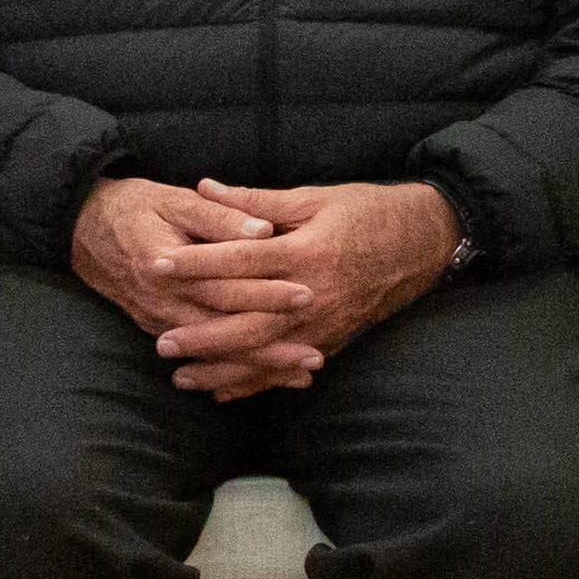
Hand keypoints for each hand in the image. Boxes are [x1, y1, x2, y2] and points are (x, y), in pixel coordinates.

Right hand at [72, 173, 291, 365]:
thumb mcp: (174, 199)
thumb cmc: (133, 207)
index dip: (268, 292)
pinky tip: (263, 379)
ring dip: (258, 367)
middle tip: (315, 357)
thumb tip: (263, 231)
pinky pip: (199, 357)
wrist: (82, 229)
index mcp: (169, 266)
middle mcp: (163, 302)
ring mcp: (159, 321)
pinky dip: (231, 370)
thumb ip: (219, 215)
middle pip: (226, 331)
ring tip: (301, 377)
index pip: (228, 285)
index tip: (307, 295)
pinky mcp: (158, 328)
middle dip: (272, 347)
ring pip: (215, 352)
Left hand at [144, 179, 456, 392]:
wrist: (422, 243)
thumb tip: (205, 188)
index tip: (156, 265)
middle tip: (160, 341)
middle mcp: (314, 295)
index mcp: (306, 253)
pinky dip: (253, 383)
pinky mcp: (331, 340)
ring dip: (221, 369)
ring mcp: (324, 325)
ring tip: (180, 375)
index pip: (240, 261)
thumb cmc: (366, 213)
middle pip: (248, 321)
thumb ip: (256, 202)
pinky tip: (221, 390)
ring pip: (264, 354)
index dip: (195, 263)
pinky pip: (286, 368)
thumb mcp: (313, 198)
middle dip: (201, 335)